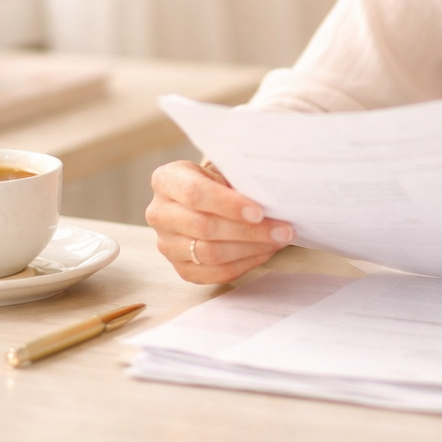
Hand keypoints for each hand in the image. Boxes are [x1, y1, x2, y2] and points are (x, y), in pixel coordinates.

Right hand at [145, 160, 294, 284]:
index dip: (228, 204)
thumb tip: (271, 197)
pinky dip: (244, 264)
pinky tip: (265, 252)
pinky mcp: (180, 267)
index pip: (195, 194)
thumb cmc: (216, 180)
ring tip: (279, 240)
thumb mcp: (222, 169)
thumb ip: (237, 180)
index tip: (259, 211)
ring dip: (251, 249)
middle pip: (204, 227)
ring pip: (210, 253)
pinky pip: (214, 273)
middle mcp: (159, 213)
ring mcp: (167, 244)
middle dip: (249, 230)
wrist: (201, 198)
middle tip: (282, 229)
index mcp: (166, 180)